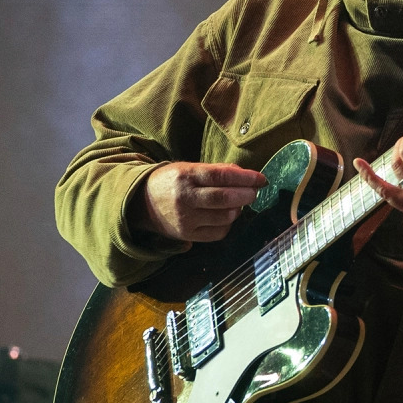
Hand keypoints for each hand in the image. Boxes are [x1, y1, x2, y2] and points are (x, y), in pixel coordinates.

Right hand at [132, 162, 266, 246]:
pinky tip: (227, 215)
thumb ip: (216, 170)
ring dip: (239, 209)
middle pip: (224, 198)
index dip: (245, 177)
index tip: (260, 178)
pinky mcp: (187, 235)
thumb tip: (245, 174)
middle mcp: (185, 198)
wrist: (142, 204)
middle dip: (246, 194)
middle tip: (254, 191)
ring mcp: (186, 219)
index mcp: (186, 176)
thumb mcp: (189, 168)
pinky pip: (218, 232)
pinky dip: (229, 224)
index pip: (221, 176)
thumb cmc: (171, 182)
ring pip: (224, 217)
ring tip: (239, 202)